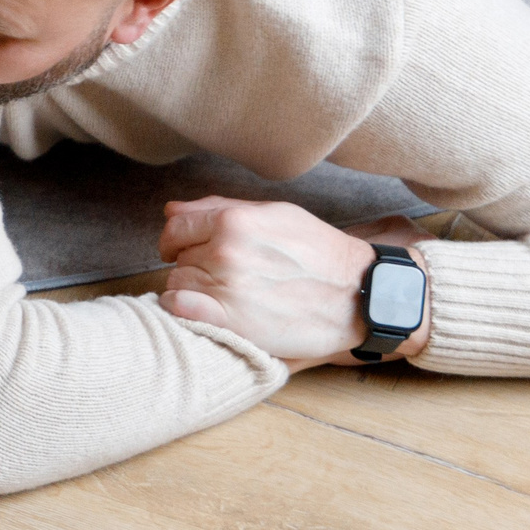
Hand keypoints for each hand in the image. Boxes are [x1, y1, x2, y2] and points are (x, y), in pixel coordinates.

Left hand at [156, 196, 393, 369]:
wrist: (359, 294)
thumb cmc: (318, 252)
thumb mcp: (274, 215)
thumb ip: (218, 208)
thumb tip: (171, 209)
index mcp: (233, 220)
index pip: (175, 226)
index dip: (177, 239)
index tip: (186, 249)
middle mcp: (224, 252)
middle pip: (178, 256)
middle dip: (193, 263)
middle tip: (226, 274)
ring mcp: (225, 287)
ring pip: (177, 283)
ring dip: (193, 288)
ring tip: (227, 293)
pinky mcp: (230, 320)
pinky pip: (178, 308)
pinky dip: (183, 309)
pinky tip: (207, 310)